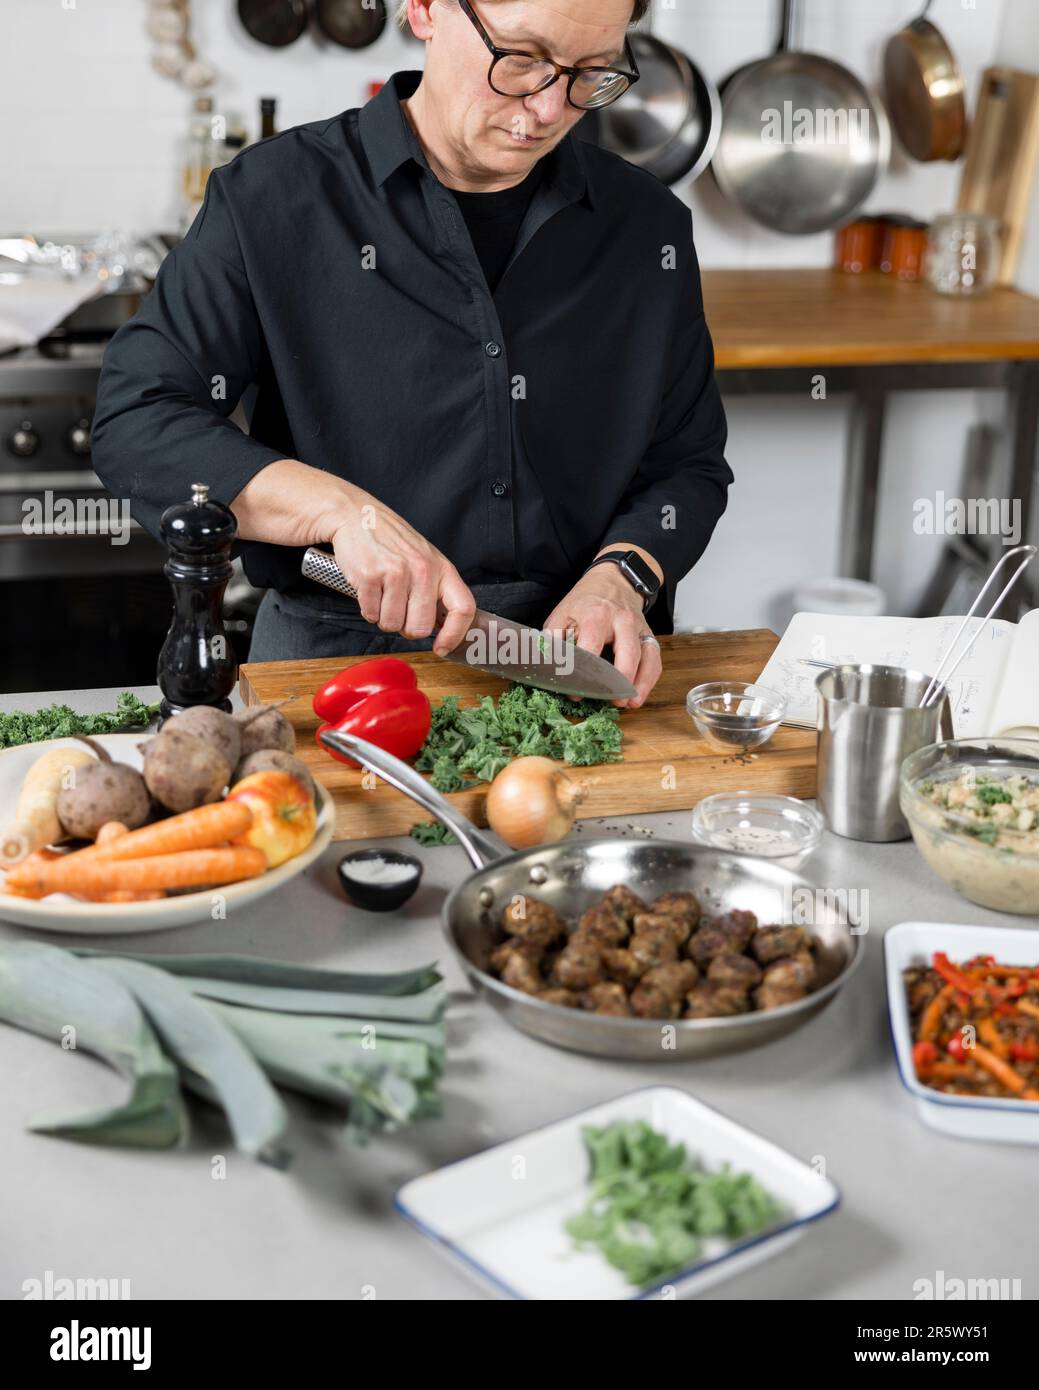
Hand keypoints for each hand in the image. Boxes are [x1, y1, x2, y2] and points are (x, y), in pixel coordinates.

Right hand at [230, 459, 475, 654]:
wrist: (358, 516)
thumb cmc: (392, 542)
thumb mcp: (425, 559)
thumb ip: (436, 591)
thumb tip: (443, 628)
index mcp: (441, 568)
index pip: (463, 608)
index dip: (455, 634)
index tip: (442, 647)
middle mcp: (422, 570)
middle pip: (420, 627)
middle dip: (406, 628)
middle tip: (399, 612)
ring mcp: (395, 573)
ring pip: (392, 625)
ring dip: (384, 617)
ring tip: (382, 593)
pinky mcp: (369, 576)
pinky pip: (370, 615)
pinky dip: (367, 609)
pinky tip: (369, 589)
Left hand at [543, 565, 661, 708]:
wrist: (614, 581)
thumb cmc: (585, 602)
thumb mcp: (562, 613)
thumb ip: (554, 639)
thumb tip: (548, 667)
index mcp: (596, 614)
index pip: (592, 645)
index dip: (584, 671)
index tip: (575, 690)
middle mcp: (622, 620)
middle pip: (627, 651)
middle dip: (620, 679)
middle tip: (611, 700)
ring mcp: (639, 628)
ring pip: (647, 656)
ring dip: (640, 683)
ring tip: (630, 703)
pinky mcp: (649, 635)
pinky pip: (655, 659)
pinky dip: (650, 678)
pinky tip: (639, 695)